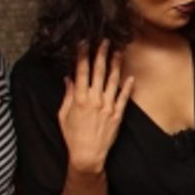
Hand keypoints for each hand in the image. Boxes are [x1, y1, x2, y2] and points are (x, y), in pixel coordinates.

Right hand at [59, 40, 133, 174]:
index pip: (81, 71)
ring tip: (118, 52)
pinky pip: (124, 97)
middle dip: (101, 54)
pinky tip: (131, 77)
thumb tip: (68, 79)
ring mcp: (108, 106)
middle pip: (98, 72)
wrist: (87, 154)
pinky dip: (127, 87)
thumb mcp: (63, 114)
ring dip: (116, 65)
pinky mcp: (118, 114)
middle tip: (105, 40)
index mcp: (80, 98)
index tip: (84, 42)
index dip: (83, 55)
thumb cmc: (72, 135)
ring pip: (113, 81)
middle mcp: (95, 99)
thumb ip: (68, 95)